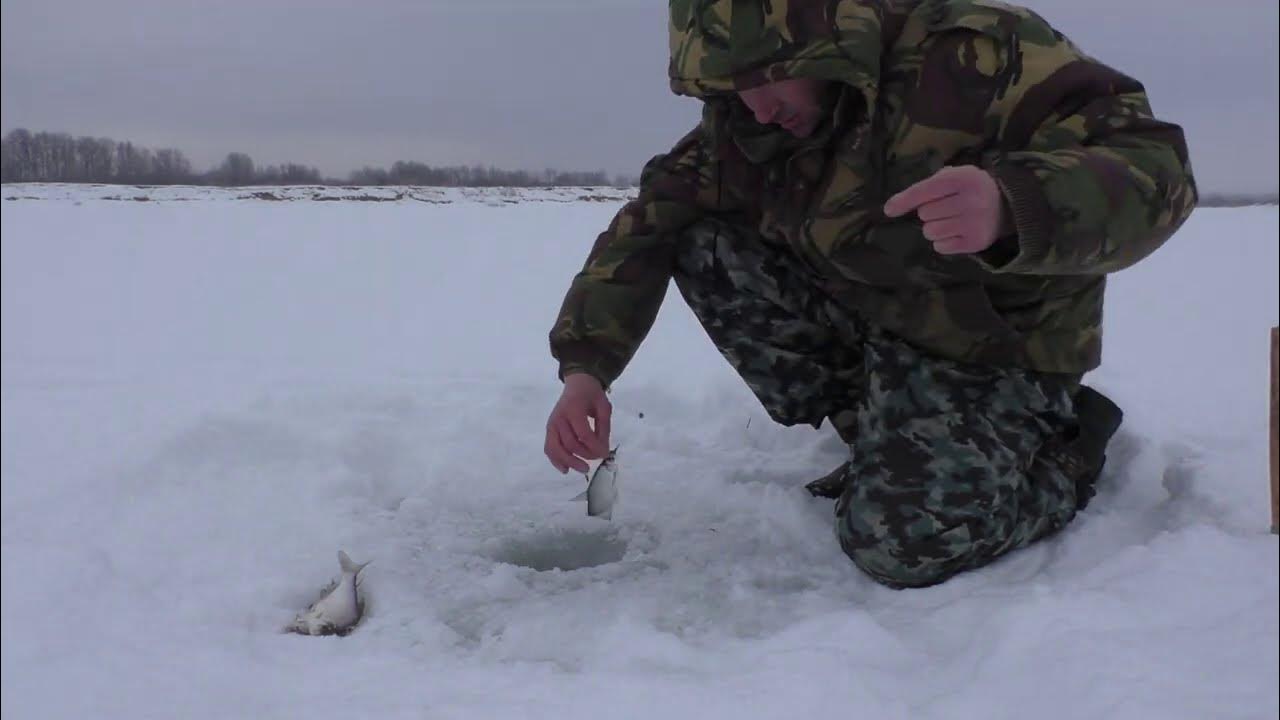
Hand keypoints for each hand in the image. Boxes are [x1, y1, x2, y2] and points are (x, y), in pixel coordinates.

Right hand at [544, 373, 611, 473]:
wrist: (577, 384)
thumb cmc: (592, 396)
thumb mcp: (604, 408)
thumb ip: (603, 429)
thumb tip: (602, 451)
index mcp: (574, 409)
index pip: (583, 434)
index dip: (594, 447)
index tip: (605, 453)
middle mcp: (559, 417)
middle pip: (570, 444)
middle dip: (586, 455)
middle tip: (598, 457)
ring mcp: (552, 424)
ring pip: (556, 449)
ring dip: (570, 462)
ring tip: (584, 469)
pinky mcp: (549, 430)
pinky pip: (549, 448)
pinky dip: (555, 460)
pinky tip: (565, 469)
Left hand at [883, 166, 1009, 254]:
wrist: (1006, 206)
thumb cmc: (970, 189)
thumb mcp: (955, 176)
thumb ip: (927, 186)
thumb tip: (891, 207)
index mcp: (963, 178)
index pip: (925, 191)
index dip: (904, 200)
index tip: (889, 210)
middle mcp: (971, 200)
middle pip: (925, 214)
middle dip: (929, 212)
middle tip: (946, 208)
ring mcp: (975, 223)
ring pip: (930, 232)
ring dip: (934, 228)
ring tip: (950, 221)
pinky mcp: (976, 243)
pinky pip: (941, 247)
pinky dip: (943, 242)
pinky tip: (957, 232)